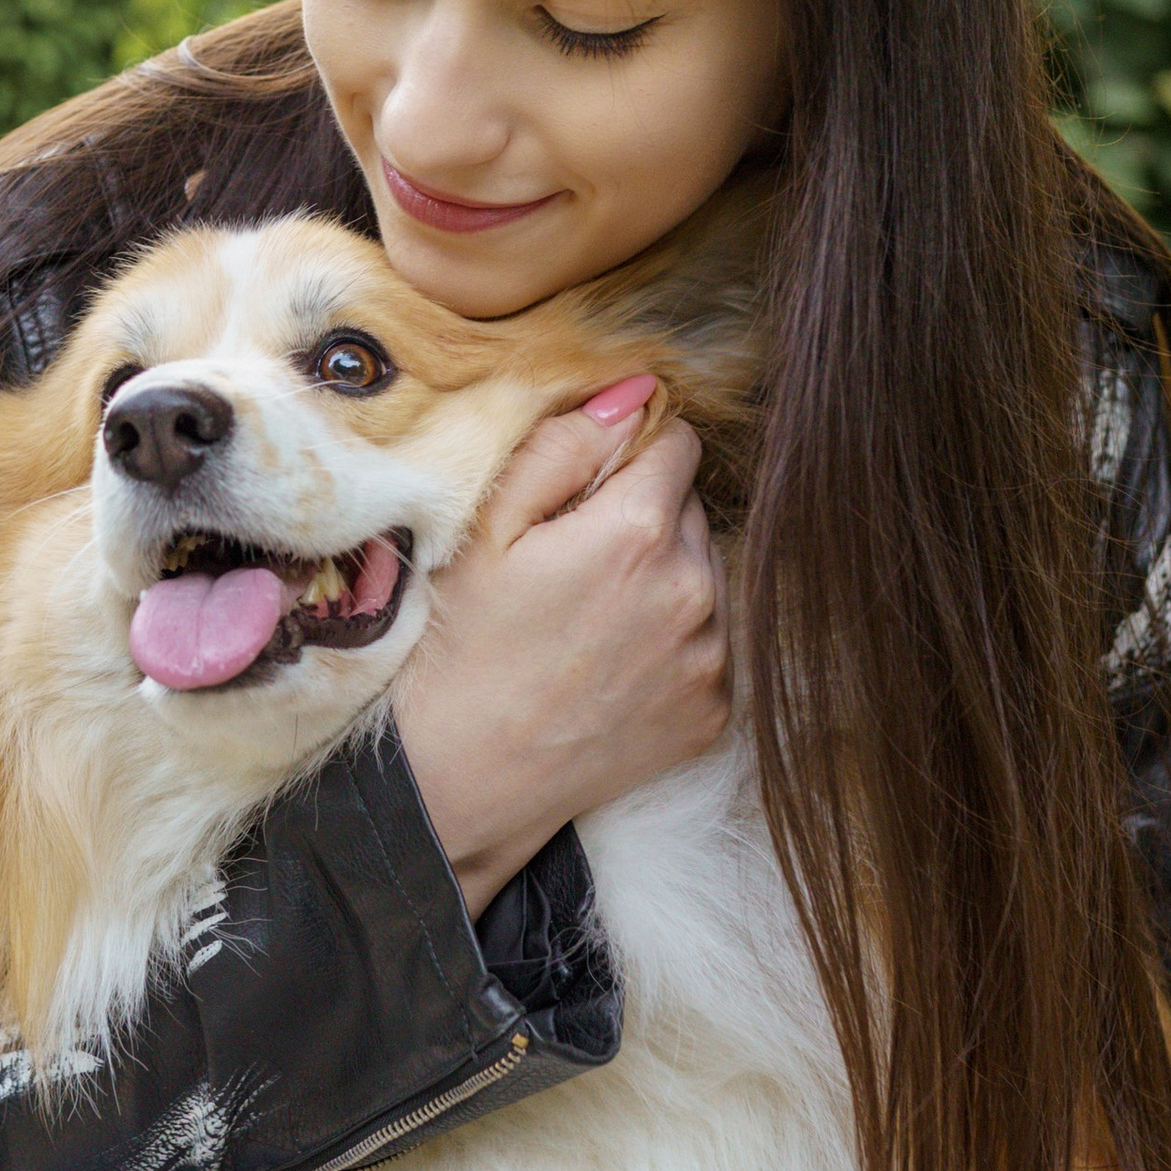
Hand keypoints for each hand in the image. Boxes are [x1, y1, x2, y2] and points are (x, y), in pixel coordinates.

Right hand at [395, 401, 727, 910]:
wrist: (460, 779)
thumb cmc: (457, 646)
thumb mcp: (486, 529)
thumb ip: (564, 447)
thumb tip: (635, 391)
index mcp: (638, 532)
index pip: (679, 445)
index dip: (630, 457)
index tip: (586, 493)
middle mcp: (692, 590)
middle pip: (692, 512)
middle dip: (645, 520)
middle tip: (573, 565)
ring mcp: (709, 658)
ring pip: (706, 576)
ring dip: (664, 580)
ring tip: (590, 620)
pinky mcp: (713, 712)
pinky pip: (710, 644)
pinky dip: (673, 643)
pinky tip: (611, 664)